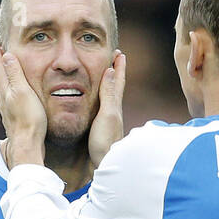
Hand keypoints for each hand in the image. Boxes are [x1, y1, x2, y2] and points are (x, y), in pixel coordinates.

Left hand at [0, 39, 45, 166]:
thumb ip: (15, 74)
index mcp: (6, 90)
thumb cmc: (29, 119)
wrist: (26, 144)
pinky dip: (0, 88)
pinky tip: (4, 93)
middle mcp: (3, 98)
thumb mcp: (24, 92)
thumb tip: (5, 55)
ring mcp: (5, 108)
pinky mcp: (11, 117)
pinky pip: (2, 97)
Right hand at [88, 50, 125, 167]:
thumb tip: (111, 69)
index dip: (118, 67)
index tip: (118, 53)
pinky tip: (100, 105)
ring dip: (109, 86)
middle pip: (116, 88)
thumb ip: (108, 93)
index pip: (117, 81)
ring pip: (111, 98)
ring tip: (107, 77)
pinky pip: (104, 109)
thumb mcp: (106, 113)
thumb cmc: (106, 141)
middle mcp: (114, 112)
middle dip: (116, 73)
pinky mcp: (104, 131)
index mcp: (114, 105)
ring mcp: (110, 122)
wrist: (107, 165)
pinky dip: (103, 100)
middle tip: (115, 60)